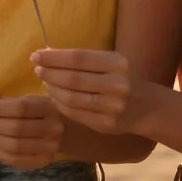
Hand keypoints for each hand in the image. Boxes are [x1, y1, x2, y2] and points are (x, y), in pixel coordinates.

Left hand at [0, 95, 63, 168]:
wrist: (66, 130)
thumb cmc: (41, 111)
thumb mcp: (30, 99)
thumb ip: (9, 101)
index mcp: (49, 107)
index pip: (21, 108)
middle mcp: (54, 128)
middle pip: (17, 128)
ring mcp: (51, 147)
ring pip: (15, 146)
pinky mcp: (44, 161)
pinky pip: (17, 160)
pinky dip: (1, 152)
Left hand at [32, 49, 149, 134]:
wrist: (145, 107)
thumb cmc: (120, 78)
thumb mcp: (110, 63)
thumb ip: (83, 60)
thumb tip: (47, 55)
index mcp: (117, 63)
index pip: (78, 58)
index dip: (54, 57)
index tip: (36, 55)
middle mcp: (116, 85)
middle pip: (73, 79)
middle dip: (50, 73)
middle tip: (37, 70)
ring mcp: (112, 107)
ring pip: (71, 98)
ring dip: (53, 90)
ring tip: (45, 83)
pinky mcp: (106, 124)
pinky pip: (75, 113)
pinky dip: (61, 104)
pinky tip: (55, 98)